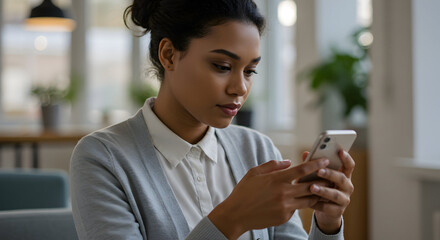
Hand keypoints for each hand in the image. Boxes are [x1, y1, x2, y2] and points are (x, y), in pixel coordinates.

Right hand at [208, 158, 329, 238]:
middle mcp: (283, 193)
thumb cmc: (244, 191)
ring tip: (323, 188)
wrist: (236, 214)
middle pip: (310, 185)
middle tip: (331, 175)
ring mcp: (285, 206)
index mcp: (276, 179)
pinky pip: (297, 208)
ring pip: (308, 199)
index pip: (301, 170)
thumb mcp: (254, 173)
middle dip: (323, 180)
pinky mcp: (284, 216)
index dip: (315, 164)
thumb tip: (288, 162)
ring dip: (316, 194)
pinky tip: (302, 200)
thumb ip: (272, 166)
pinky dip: (300, 203)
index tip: (325, 160)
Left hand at [302, 150, 354, 233]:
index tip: (340, 151)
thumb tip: (306, 154)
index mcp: (344, 175)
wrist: (325, 210)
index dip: (346, 158)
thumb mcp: (318, 176)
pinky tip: (309, 201)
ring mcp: (344, 199)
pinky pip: (328, 207)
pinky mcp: (338, 211)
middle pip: (341, 178)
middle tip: (318, 171)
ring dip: (323, 190)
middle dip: (330, 174)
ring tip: (312, 187)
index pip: (349, 165)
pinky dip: (318, 204)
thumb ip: (313, 165)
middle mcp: (347, 186)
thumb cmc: (321, 186)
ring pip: (335, 194)